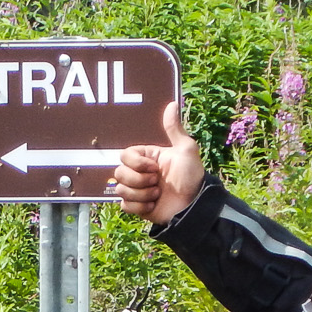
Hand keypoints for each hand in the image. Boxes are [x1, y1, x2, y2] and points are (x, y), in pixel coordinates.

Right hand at [112, 100, 205, 224]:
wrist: (193, 206)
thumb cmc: (191, 177)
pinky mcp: (137, 207)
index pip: (125, 155)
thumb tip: (172, 104)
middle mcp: (139, 173)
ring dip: (141, 194)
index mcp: (147, 158)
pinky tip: (153, 205)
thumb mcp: (186, 150)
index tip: (154, 167)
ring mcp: (137, 190)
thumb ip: (174, 129)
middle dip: (139, 180)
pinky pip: (124, 205)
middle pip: (119, 173)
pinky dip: (139, 207)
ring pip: (120, 189)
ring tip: (157, 195)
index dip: (136, 163)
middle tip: (157, 183)